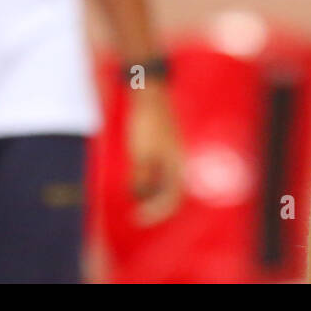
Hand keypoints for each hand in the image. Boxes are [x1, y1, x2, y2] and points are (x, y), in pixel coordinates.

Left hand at [126, 83, 185, 225]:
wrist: (148, 92)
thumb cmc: (145, 123)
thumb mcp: (140, 154)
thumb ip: (142, 178)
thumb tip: (140, 197)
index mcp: (178, 164)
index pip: (172, 198)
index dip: (155, 213)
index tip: (137, 218)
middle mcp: (178, 159)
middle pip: (170, 191)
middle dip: (153, 205)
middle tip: (135, 212)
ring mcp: (171, 151)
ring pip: (164, 180)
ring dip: (150, 191)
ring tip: (132, 194)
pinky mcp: (163, 143)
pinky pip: (159, 169)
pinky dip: (148, 178)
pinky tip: (135, 176)